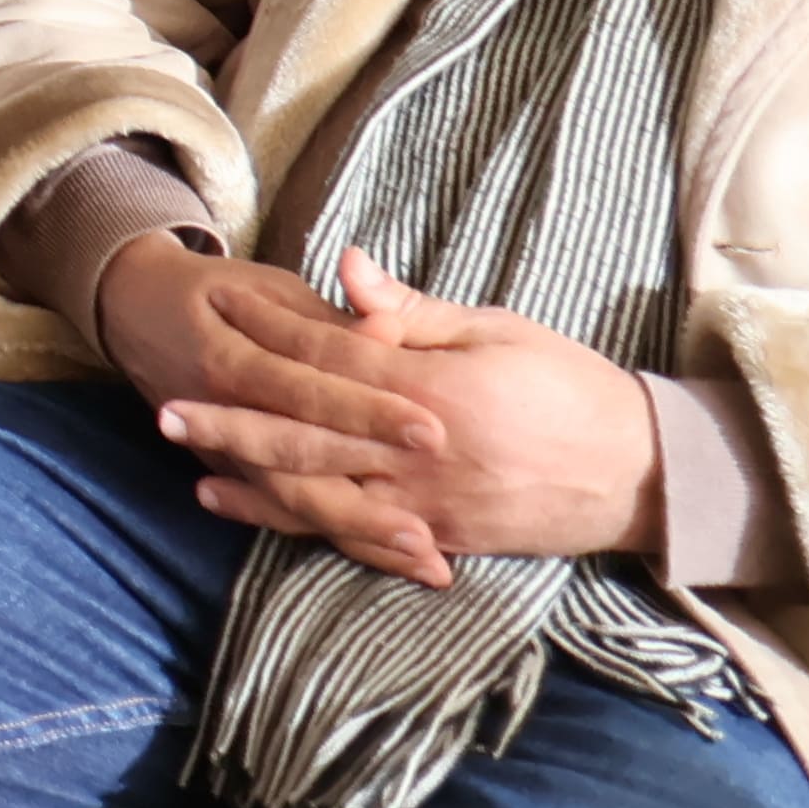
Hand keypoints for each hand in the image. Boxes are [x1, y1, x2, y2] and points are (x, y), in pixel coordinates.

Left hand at [121, 244, 665, 586]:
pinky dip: (310, 532)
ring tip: (196, 475)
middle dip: (231, 427)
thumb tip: (344, 267)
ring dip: (255, 488)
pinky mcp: (443, 540)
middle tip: (165, 415)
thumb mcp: (496, 330)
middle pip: (305, 439)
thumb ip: (410, 312)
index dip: (265, 343)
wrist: (643, 471)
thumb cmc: (570, 386)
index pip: (325, 364)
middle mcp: (418, 455)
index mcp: (428, 392)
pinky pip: (363, 538)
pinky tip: (270, 521)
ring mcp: (428, 505)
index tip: (213, 324)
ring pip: (322, 499)